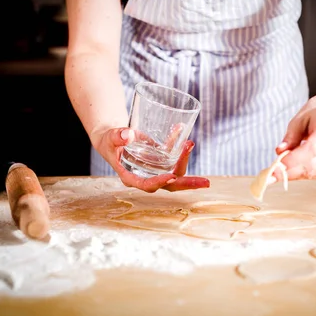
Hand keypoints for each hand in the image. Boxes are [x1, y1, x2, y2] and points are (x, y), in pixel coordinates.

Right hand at [92, 127, 209, 192]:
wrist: (113, 139)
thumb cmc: (109, 142)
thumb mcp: (110, 138)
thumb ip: (117, 137)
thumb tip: (127, 135)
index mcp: (131, 177)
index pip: (147, 185)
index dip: (160, 183)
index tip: (171, 177)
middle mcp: (146, 176)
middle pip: (170, 185)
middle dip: (188, 183)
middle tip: (206, 182)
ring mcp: (156, 170)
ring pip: (175, 171)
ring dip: (184, 158)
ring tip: (190, 143)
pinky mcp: (161, 161)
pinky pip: (173, 156)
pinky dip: (179, 146)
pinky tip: (181, 130)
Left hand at [274, 95, 315, 180]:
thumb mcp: (300, 118)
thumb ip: (290, 136)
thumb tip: (279, 152)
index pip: (313, 149)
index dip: (294, 160)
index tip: (276, 167)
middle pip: (314, 163)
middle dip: (290, 170)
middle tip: (273, 174)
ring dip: (296, 174)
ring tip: (281, 170)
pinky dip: (305, 174)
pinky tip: (295, 169)